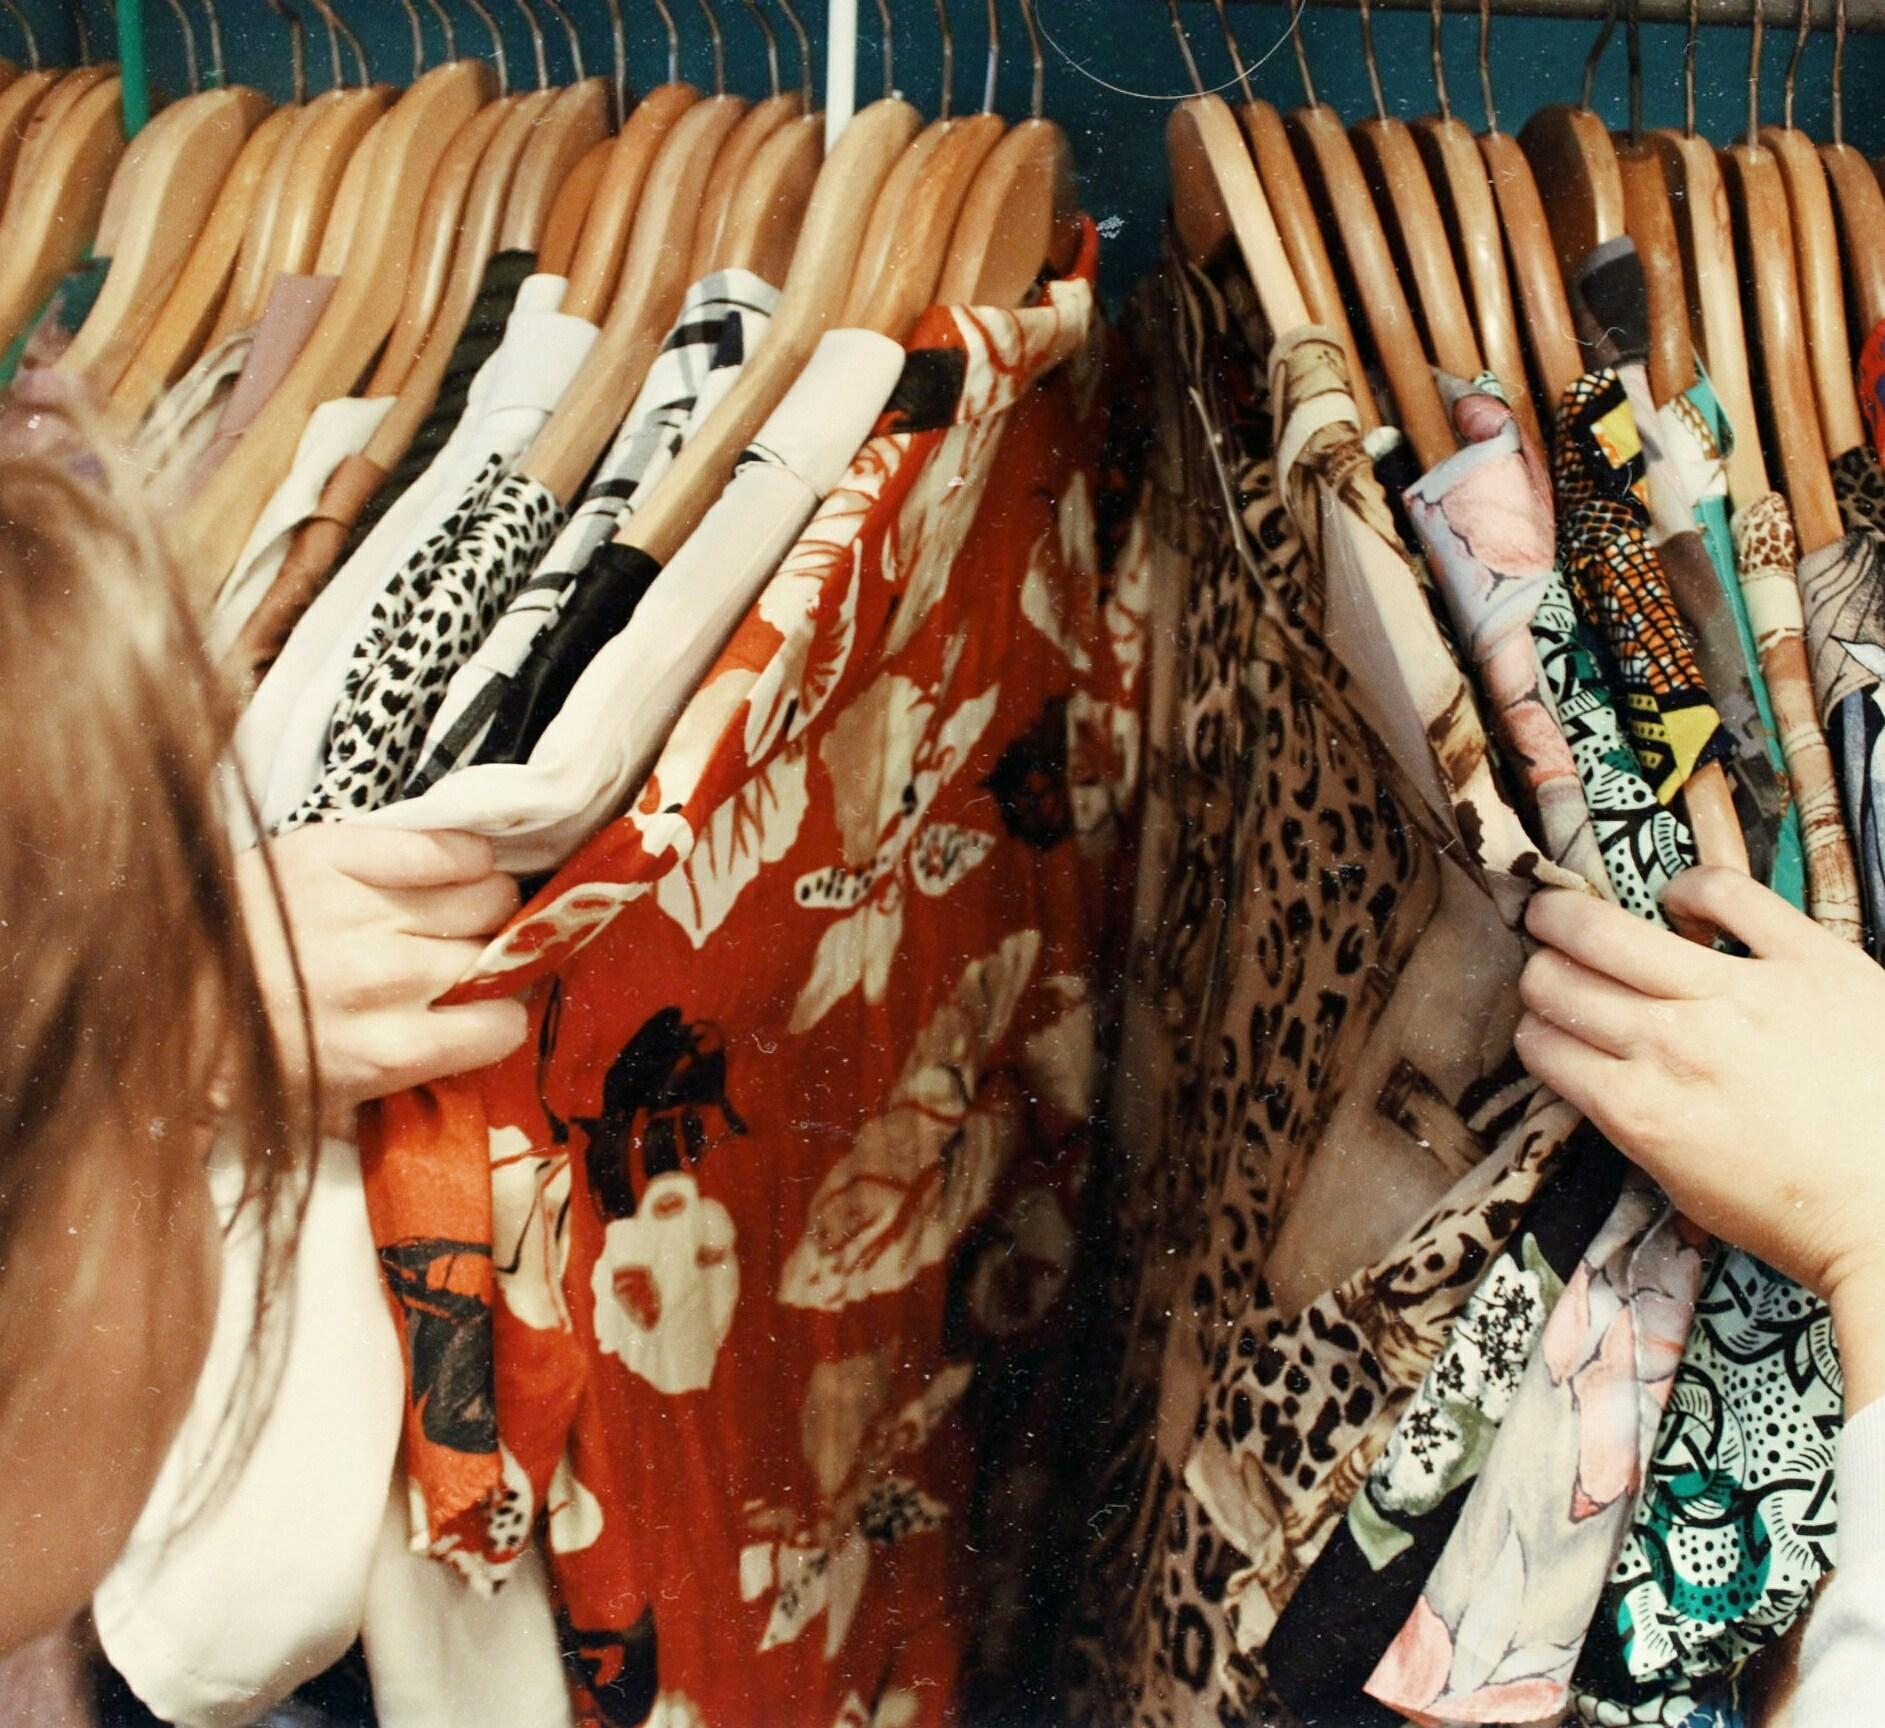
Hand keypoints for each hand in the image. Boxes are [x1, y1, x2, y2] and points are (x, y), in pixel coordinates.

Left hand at [237, 826, 527, 1131]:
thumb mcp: (323, 1108)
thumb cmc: (247, 1053)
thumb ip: (398, 1103)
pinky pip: (445, 847)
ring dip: (485, 905)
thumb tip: (465, 1089)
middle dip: (492, 959)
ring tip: (457, 911)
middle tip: (465, 959)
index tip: (481, 1011)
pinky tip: (452, 868)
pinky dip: (463, 855)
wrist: (157, 987)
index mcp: (388, 1049)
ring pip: (488, 895)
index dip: (497, 1018)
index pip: (503, 1026)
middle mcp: (387, 978)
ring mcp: (365, 910)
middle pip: (500, 955)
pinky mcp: (340, 854)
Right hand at [1516, 869, 1884, 1407]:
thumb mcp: (1685, 1188)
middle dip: (1539, 974)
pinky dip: (1690, 890)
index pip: (1541, 1043)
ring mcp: (1738, 996)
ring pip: (1607, 931)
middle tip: (1547, 966)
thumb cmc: (1797, 1214)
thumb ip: (1634, 1123)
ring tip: (1559, 912)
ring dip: (1566, 918)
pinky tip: (1681, 902)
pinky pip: (1726, 894)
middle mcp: (1670, 1044)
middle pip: (1557, 982)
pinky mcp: (1807, 960)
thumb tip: (1600, 1074)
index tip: (1545, 1027)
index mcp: (1637, 1109)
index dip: (1533, 1030)